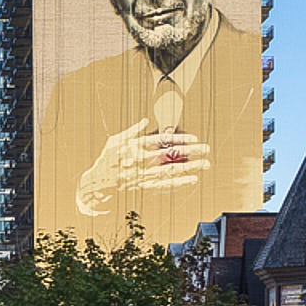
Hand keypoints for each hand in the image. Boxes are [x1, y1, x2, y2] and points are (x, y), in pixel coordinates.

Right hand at [76, 119, 213, 214]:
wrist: (98, 182)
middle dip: (191, 152)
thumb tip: (146, 119)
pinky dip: (179, 182)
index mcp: (137, 146)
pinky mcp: (145, 186)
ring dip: (190, 167)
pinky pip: (165, 184)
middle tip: (207, 150)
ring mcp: (145, 174)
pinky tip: (192, 179)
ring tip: (205, 164)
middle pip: (171, 155)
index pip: (163, 141)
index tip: (195, 138)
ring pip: (172, 170)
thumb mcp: (115, 140)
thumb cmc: (107, 159)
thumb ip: (132, 130)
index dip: (180, 139)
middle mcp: (143, 160)